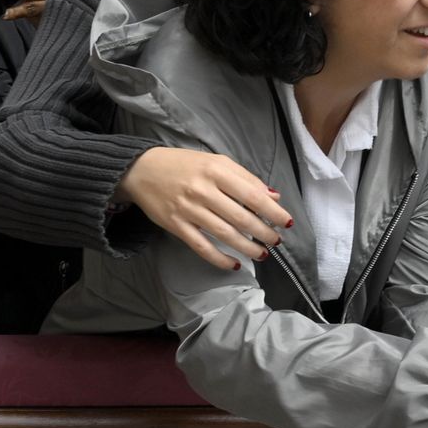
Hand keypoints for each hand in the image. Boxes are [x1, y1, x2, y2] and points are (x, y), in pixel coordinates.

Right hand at [116, 146, 293, 269]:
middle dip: (264, 233)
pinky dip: (219, 258)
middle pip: (241, 218)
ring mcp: (188, 209)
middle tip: (276, 241)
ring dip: (247, 247)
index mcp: (216, 171)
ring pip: (224, 234)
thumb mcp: (217, 163)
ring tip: (263, 254)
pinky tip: (235, 264)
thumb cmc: (185, 165)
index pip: (252, 195)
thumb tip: (274, 197)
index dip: (273, 212)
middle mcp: (203, 191)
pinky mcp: (175, 225)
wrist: (141, 169)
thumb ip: (246, 179)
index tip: (287, 222)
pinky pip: (201, 246)